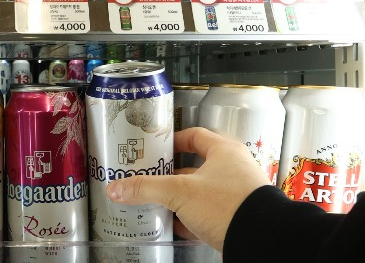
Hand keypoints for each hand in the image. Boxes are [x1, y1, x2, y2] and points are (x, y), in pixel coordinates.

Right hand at [106, 127, 270, 251]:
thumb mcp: (179, 192)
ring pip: (202, 191)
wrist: (260, 241)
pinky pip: (209, 212)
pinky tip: (177, 224)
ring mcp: (237, 194)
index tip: (157, 147)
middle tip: (153, 175)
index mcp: (223, 151)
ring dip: (182, 196)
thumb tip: (117, 188)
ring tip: (160, 201)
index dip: (174, 140)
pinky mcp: (238, 216)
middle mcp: (233, 169)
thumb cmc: (230, 205)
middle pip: (196, 165)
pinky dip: (192, 217)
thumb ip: (146, 188)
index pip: (195, 135)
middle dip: (173, 173)